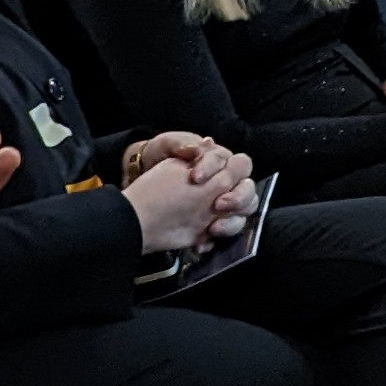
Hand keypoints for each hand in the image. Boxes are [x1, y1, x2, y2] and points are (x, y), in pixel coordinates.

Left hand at [124, 145, 250, 253]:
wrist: (138, 209)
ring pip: (242, 214)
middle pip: (248, 190)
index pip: (239, 165)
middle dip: (238, 198)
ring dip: (232, 222)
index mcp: (219, 165)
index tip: (195, 179)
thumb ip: (186, 144)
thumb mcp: (165, 147)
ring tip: (213, 229)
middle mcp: (224, 186)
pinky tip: (200, 242)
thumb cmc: (155, 171)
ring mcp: (219, 209)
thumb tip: (206, 143)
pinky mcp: (210, 228)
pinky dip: (214, 240)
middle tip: (218, 206)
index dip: (223, 171)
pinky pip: (224, 236)